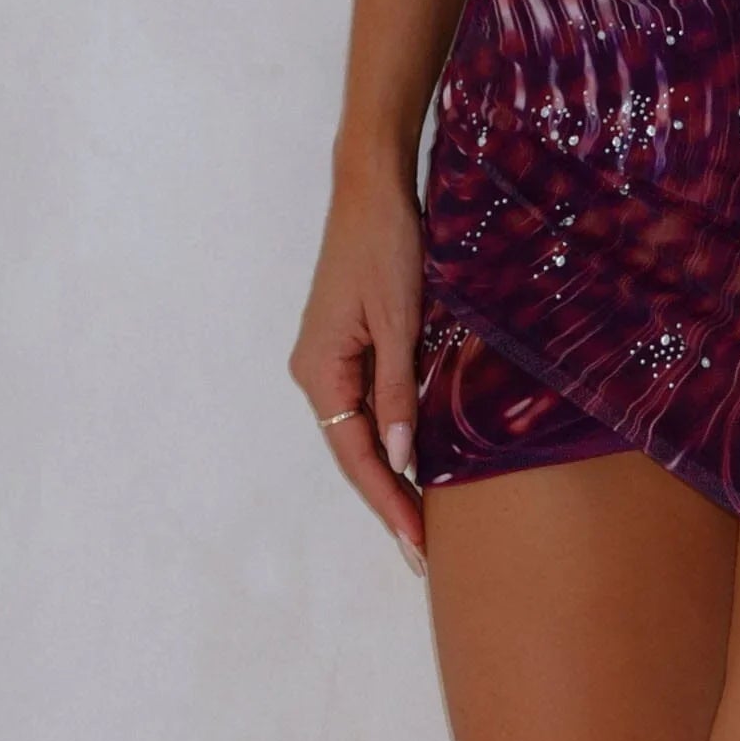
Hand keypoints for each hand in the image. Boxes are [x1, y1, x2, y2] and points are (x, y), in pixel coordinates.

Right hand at [288, 149, 427, 574]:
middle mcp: (316, 371)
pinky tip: (416, 456)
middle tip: (423, 552)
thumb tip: (398, 459)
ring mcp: (330, 356)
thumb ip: (397, 390)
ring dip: (390, 471)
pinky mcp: (349, 341)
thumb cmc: (385, 245)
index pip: (355, 456)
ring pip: (360, 429)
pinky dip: (391, 432)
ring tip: (423, 518)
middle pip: (353, 451)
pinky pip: (368, 400)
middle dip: (388, 499)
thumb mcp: (399, 320)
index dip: (387, 503)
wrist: (372, 188)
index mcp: (319, 370)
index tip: (416, 546)